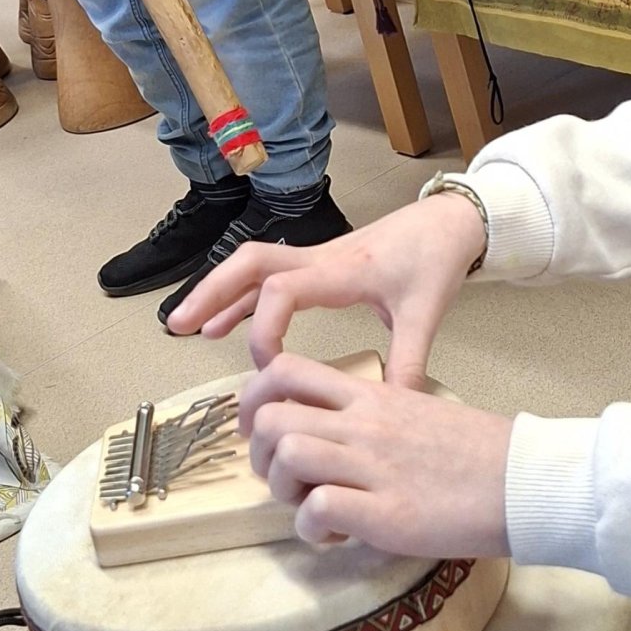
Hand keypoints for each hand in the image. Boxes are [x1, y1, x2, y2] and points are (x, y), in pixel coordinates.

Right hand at [165, 192, 485, 388]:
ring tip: (185, 326)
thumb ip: (409, 362)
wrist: (450, 222)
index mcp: (342, 270)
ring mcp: (316, 258)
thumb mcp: (426, 313)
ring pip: (253, 266)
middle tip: (179, 326)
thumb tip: (394, 408)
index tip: (267, 368)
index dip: (263, 326)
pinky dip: (241, 297)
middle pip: (250, 263)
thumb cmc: (435, 260)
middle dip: (211, 292)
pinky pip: (269, 277)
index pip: (283, 288)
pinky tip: (224, 323)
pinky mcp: (320, 264)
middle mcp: (320, 258)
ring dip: (218, 291)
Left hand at [241, 354, 511, 554]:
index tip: (257, 429)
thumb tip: (329, 435)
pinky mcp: (386, 513)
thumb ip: (368, 415)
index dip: (253, 399)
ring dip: (283, 492)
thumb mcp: (414, 411)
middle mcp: (364, 423)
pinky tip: (337, 536)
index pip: (285, 369)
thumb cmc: (475, 453)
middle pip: (271, 417)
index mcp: (370, 394)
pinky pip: (317, 510)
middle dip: (260, 456)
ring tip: (312, 508)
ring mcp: (374, 466)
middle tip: (284, 481)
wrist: (524, 481)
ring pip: (288, 455)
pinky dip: (311, 530)